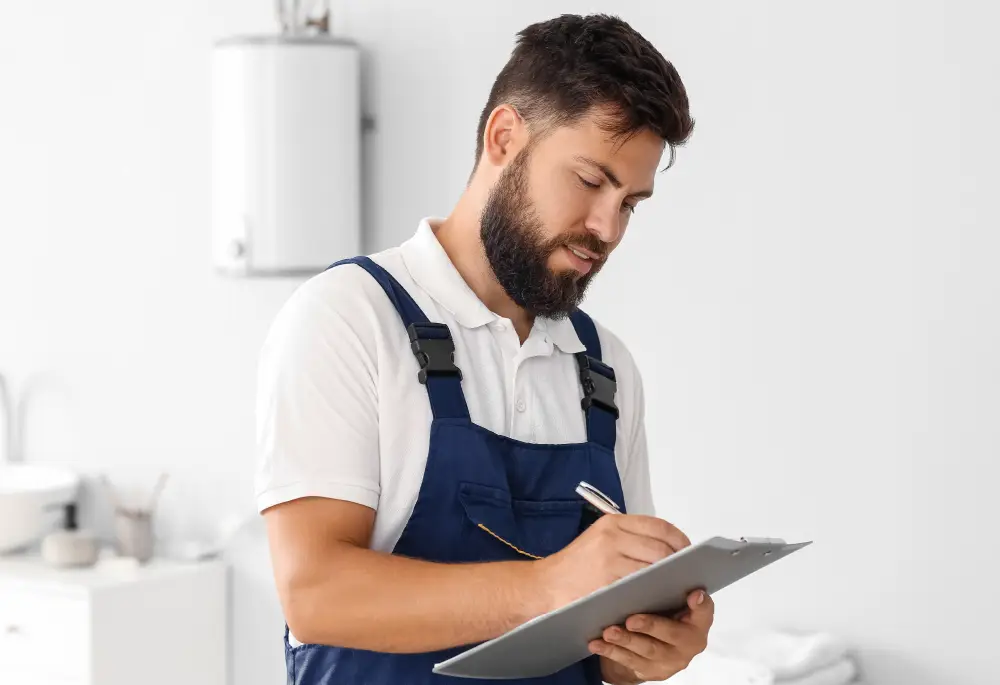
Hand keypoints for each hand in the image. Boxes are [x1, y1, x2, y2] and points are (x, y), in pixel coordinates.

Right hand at [531, 514, 690, 612]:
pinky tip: (656, 597)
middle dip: (678, 563)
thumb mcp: (600, 539)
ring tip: (674, 586)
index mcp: (612, 522)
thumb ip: (630, 538)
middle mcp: (611, 536)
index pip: (659, 526)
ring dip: (668, 579)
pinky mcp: (607, 581)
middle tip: (685, 574)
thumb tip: (669, 548)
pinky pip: (640, 586)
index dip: (679, 540)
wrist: (545, 585)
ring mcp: (609, 559)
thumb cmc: (576, 565)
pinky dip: (652, 591)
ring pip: (654, 568)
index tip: (688, 552)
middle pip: (661, 548)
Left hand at [593, 589, 714, 684]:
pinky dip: (611, 652)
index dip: (702, 605)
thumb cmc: (662, 613)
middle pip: (671, 634)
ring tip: (609, 631)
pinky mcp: (652, 671)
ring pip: (648, 650)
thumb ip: (669, 587)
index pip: (704, 612)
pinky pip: (630, 662)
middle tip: (631, 619)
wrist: (654, 646)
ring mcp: (671, 659)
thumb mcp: (670, 600)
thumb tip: (658, 560)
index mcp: (697, 621)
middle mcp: (689, 642)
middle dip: (650, 626)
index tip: (694, 594)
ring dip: (626, 641)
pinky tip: (597, 643)